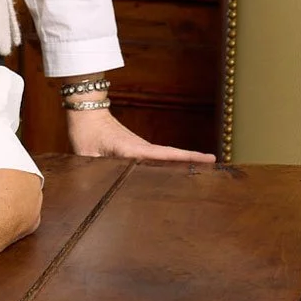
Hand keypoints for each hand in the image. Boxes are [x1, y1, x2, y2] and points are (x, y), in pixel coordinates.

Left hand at [65, 105, 214, 163]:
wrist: (85, 109)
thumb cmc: (85, 131)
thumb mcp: (85, 154)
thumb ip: (94, 172)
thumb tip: (96, 190)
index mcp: (132, 149)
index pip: (164, 154)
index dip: (187, 157)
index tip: (209, 159)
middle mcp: (141, 146)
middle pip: (172, 156)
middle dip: (193, 162)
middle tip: (216, 171)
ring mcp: (140, 146)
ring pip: (165, 157)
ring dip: (183, 163)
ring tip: (202, 177)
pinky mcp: (136, 148)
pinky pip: (156, 157)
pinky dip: (170, 163)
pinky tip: (174, 174)